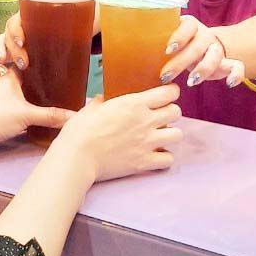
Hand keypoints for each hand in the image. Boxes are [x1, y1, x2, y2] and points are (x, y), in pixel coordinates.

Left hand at [0, 69, 70, 158]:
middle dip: (41, 82)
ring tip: (55, 99)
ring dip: (35, 98)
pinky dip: (29, 112)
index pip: (27, 63)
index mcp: (10, 77)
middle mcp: (6, 87)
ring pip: (23, 96)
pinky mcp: (2, 116)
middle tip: (60, 83)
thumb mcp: (26, 114)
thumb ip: (50, 115)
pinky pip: (19, 110)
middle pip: (27, 80)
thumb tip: (74, 116)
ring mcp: (3, 102)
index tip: (57, 62)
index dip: (41, 62)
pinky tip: (41, 117)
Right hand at [55, 84, 181, 183]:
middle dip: (170, 113)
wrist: (77, 156)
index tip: (164, 96)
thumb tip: (102, 100)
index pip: (169, 92)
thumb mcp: (91, 109)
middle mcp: (146, 121)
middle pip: (176, 112)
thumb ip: (101, 103)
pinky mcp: (144, 162)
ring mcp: (147, 142)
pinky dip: (164, 158)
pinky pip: (169, 160)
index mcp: (134, 103)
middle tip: (160, 117)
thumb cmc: (80, 130)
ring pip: (177, 135)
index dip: (170, 93)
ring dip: (170, 135)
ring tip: (159, 137)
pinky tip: (155, 155)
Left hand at [159, 16, 243, 88]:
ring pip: (216, 55)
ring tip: (191, 82)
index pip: (187, 25)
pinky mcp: (228, 62)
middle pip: (198, 45)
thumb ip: (152, 43)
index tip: (167, 50)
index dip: (178, 37)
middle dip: (182, 61)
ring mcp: (217, 48)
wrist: (204, 48)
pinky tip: (230, 83)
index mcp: (189, 25)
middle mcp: (205, 34)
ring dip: (204, 69)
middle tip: (166, 75)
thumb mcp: (165, 42)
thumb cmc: (178, 47)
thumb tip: (122, 50)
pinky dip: (236, 74)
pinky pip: (237, 65)